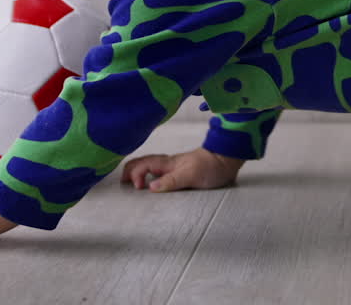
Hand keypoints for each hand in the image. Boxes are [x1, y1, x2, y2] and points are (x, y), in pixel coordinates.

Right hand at [119, 147, 243, 192]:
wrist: (226, 161)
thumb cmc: (210, 167)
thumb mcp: (190, 175)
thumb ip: (171, 180)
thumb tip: (150, 188)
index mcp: (166, 163)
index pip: (141, 165)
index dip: (134, 175)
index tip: (139, 188)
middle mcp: (166, 165)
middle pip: (140, 164)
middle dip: (129, 172)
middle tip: (123, 186)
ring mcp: (172, 169)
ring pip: (148, 169)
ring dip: (137, 175)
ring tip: (132, 188)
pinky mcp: (179, 175)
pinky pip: (158, 175)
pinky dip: (149, 179)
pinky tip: (151, 189)